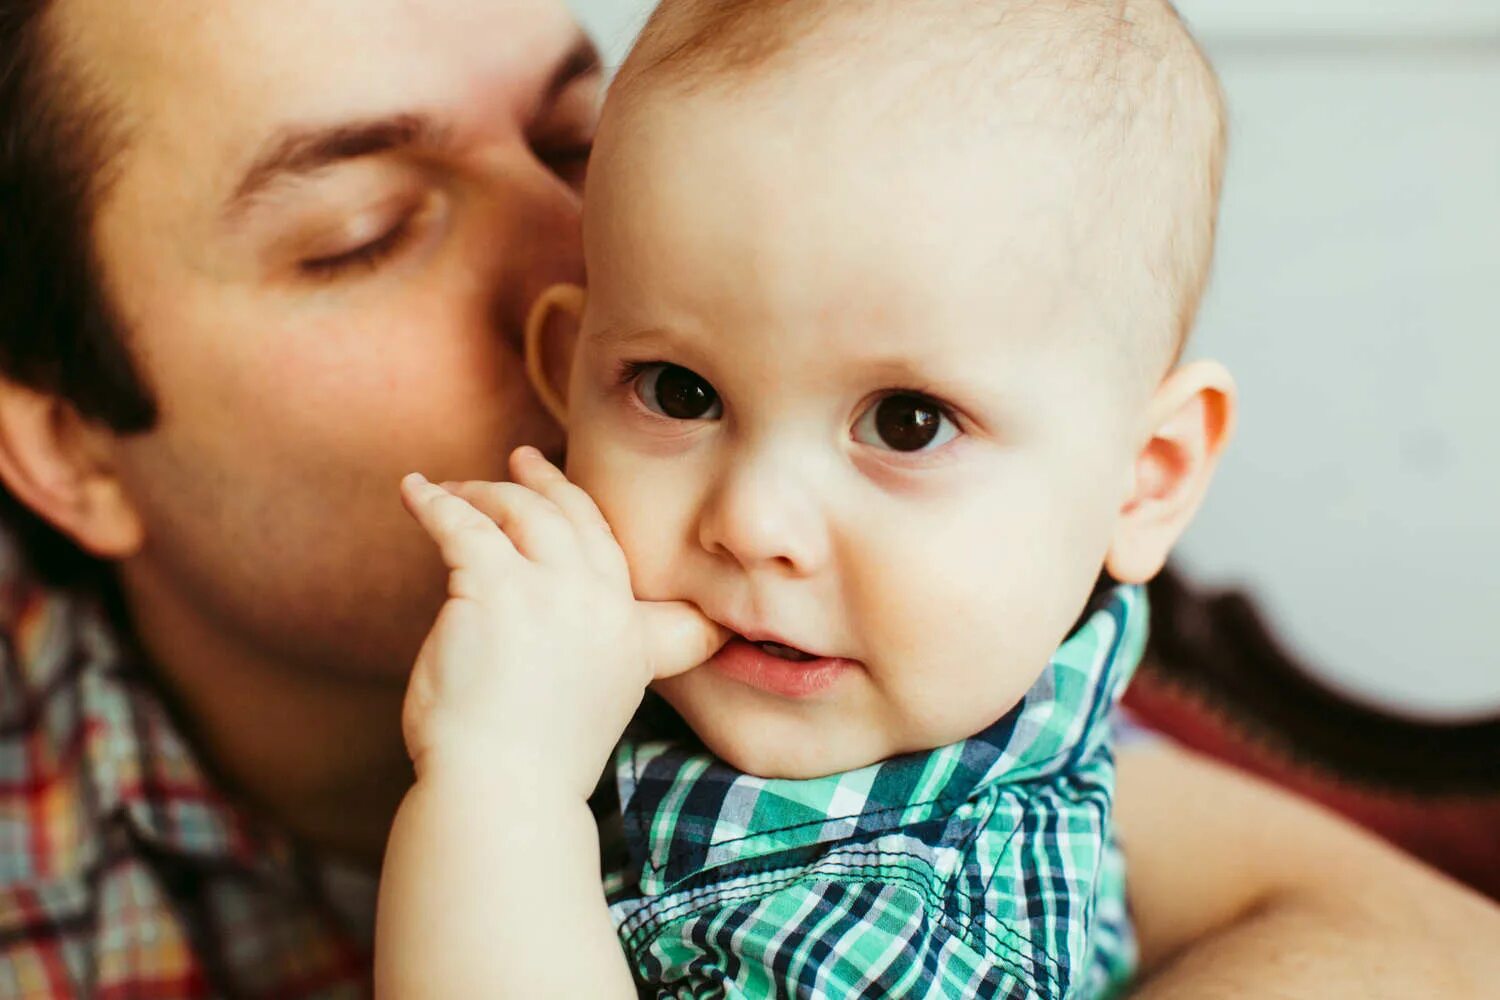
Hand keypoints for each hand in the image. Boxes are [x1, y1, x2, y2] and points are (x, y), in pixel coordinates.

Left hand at [399, 447, 726, 798]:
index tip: (560, 487)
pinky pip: (462, 524)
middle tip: (517, 460)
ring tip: (452, 488)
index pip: (613, 550)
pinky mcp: (496, 586)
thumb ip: (595, 650)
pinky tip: (416, 492)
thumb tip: (546, 619)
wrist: (505, 789)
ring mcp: (553, 589)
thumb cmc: (534, 762)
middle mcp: (603, 602)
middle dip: (543, 482)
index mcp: (633, 633)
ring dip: (483, 492)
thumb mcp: (599, 701)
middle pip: (572, 517)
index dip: (583, 512)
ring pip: (519, 511)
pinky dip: (435, 503)